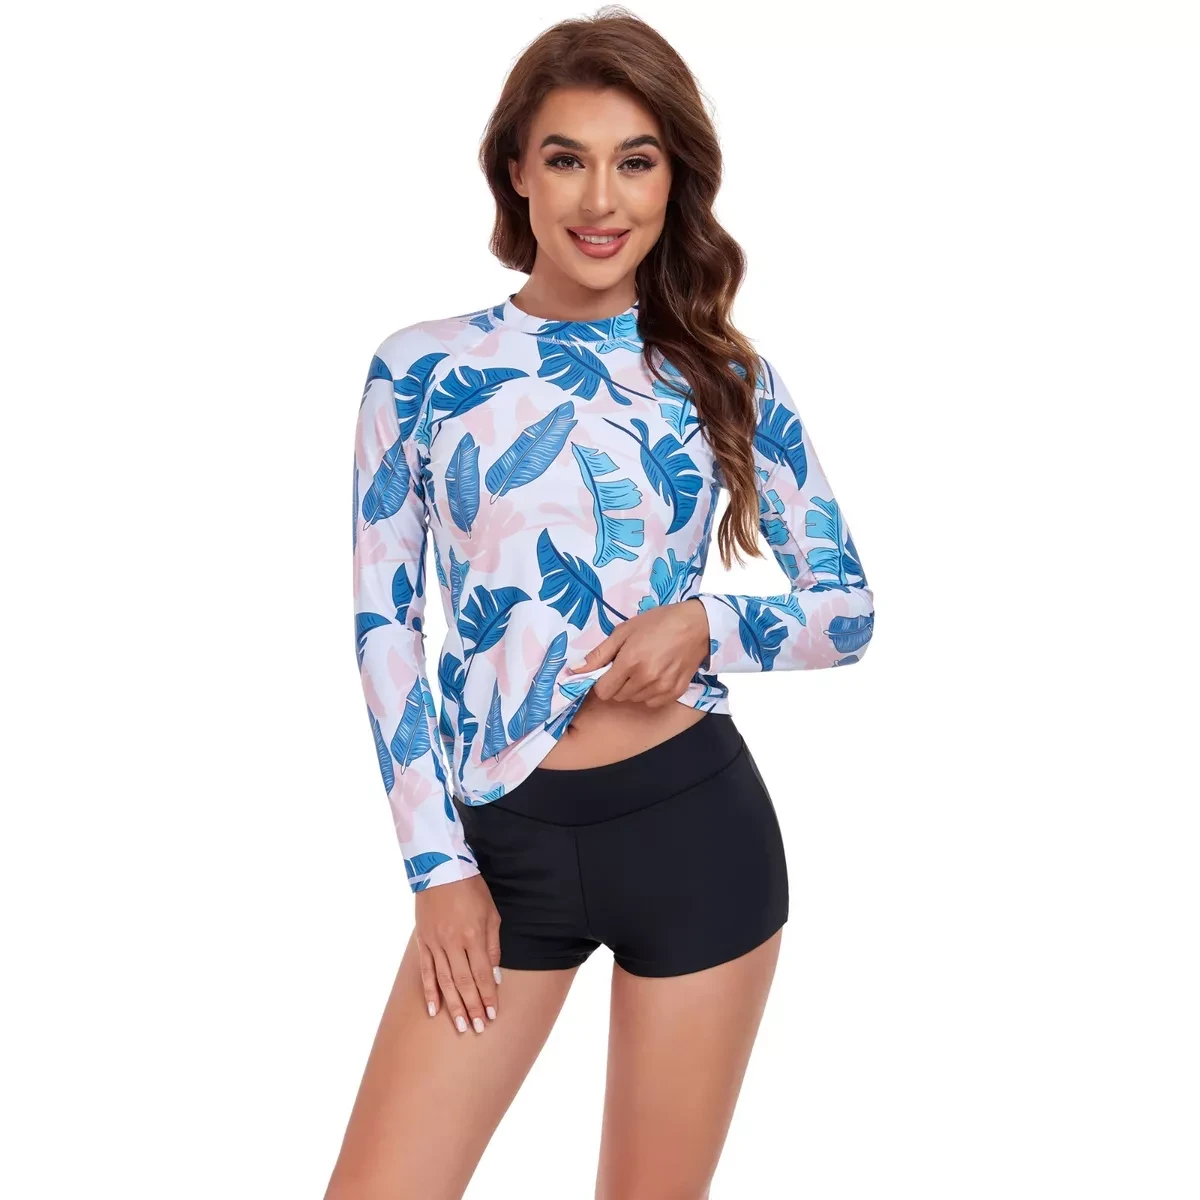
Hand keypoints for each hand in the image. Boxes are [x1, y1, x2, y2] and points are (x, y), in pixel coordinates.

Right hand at [415, 874, 501, 1034]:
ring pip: (444, 981)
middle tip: (478, 1029)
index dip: (487, 996)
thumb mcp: (491, 914)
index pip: (482, 974)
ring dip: (453, 1005)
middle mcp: (453, 942)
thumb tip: (494, 976)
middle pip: (464, 982)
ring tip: (460, 1026)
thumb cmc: (471, 890)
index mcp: (472, 935)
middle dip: (472, 1007)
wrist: (441, 869)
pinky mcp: (422, 941)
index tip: (493, 1015)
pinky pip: (425, 971)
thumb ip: (492, 946)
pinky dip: (429, 991)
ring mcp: (435, 943)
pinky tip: (434, 1010)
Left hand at [566, 598, 710, 704]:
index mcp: (629, 662)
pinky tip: (656, 675)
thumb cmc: (658, 623)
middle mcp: (645, 679)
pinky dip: (650, 693)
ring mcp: (662, 687)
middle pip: (618, 696)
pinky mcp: (675, 692)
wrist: (696, 625)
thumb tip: (574, 670)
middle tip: (629, 664)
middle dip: (618, 683)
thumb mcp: (624, 631)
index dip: (602, 681)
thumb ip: (599, 653)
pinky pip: (652, 702)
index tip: (609, 670)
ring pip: (634, 699)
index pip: (603, 691)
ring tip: (645, 667)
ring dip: (634, 688)